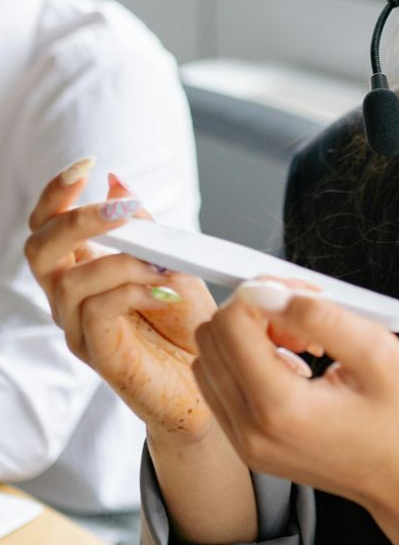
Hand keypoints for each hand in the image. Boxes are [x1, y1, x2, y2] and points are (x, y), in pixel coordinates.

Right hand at [23, 159, 217, 440]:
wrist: (213, 379)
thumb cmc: (188, 324)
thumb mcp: (171, 261)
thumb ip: (143, 227)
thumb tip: (116, 181)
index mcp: (81, 270)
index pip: (47, 226)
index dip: (56, 194)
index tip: (87, 165)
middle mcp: (70, 299)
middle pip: (39, 248)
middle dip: (77, 219)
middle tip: (120, 208)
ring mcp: (80, 329)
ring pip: (69, 282)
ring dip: (119, 260)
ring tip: (160, 263)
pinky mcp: (100, 356)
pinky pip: (97, 313)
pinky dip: (131, 290)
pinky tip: (162, 289)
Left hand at [193, 283, 398, 513]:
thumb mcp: (379, 353)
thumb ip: (322, 316)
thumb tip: (274, 292)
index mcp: (280, 408)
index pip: (231, 325)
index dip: (263, 294)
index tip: (300, 294)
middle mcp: (251, 430)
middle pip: (211, 340)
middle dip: (253, 313)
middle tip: (302, 319)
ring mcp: (245, 444)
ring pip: (209, 362)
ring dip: (248, 338)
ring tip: (301, 344)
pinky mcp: (248, 447)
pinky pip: (222, 387)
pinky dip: (248, 364)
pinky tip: (295, 367)